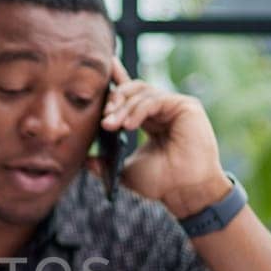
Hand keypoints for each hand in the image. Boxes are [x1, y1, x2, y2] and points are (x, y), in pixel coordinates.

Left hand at [100, 58, 228, 217]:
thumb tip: (84, 160)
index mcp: (151, 120)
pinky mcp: (186, 106)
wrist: (184, 192)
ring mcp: (175, 106)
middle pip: (134, 89)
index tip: (99, 79)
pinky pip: (154, 100)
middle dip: (114, 99)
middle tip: (102, 118)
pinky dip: (138, 110)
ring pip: (141, 93)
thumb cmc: (161, 183)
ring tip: (110, 125)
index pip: (131, 96)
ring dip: (122, 108)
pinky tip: (128, 125)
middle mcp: (163, 110)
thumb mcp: (125, 171)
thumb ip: (105, 163)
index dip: (116, 84)